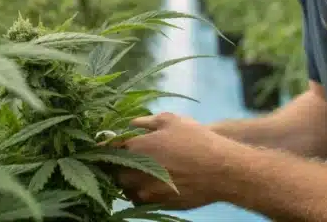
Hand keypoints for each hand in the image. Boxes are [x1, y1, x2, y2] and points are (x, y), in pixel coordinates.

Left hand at [114, 112, 238, 209]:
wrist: (221, 170)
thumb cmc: (196, 140)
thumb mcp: (171, 120)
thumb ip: (146, 122)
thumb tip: (131, 124)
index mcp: (135, 148)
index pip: (108, 149)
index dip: (106, 147)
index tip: (106, 146)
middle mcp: (134, 173)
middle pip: (113, 172)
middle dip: (117, 165)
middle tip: (126, 159)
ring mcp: (144, 192)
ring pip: (126, 188)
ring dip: (130, 180)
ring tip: (144, 171)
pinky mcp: (155, 205)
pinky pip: (140, 200)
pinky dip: (143, 192)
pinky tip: (155, 183)